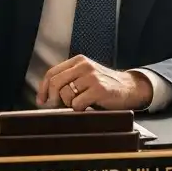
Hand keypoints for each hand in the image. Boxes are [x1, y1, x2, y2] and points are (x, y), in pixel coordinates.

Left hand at [37, 55, 152, 110]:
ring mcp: (92, 77)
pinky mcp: (99, 89)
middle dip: (53, 98)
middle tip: (58, 105)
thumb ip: (69, 79)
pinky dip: (80, 109)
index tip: (42, 100)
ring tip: (81, 103)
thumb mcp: (86, 75)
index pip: (52, 73)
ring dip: (69, 104)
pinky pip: (77, 104)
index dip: (43, 88)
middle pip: (56, 82)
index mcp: (79, 61)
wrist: (129, 88)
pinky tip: (89, 106)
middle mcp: (84, 66)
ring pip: (66, 94)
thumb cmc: (105, 85)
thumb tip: (46, 96)